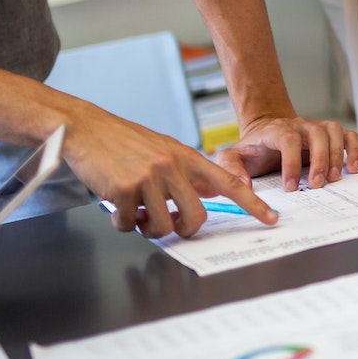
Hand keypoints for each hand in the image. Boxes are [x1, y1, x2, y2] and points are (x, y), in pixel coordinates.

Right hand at [59, 100, 277, 237]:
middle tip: (168, 224)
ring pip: (161, 226)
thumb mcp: (164, 150)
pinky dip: (121, 223)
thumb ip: (186, 173)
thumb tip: (207, 197)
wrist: (86, 129)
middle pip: (196, 217)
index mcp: (186, 156)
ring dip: (147, 228)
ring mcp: (148, 177)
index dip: (252, 204)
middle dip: (184, 229)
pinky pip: (129, 225)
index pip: (229, 183)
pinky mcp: (122, 189)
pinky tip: (115, 205)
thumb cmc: (125, 143)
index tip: (271, 219)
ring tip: (136, 211)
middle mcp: (172, 166)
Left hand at [217, 113, 357, 191]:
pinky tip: (354, 167)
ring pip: (333, 131)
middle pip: (315, 134)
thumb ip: (231, 168)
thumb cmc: (253, 149)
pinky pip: (347, 135)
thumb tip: (244, 185)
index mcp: (276, 130)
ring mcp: (316, 127)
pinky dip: (354, 149)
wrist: (266, 135)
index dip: (291, 162)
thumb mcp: (233, 157)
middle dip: (319, 160)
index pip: (287, 139)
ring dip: (337, 155)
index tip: (290, 187)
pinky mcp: (329, 135)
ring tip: (334, 178)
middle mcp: (299, 125)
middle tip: (317, 184)